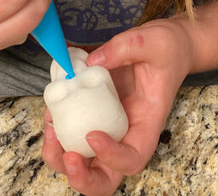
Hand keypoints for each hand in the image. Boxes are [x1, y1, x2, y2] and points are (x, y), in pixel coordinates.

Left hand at [42, 16, 195, 195]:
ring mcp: (109, 124)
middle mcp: (127, 130)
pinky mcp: (95, 111)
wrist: (167, 44)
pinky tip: (51, 109)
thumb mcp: (151, 41)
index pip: (133, 157)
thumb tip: (91, 61)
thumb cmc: (166, 48)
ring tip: (50, 127)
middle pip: (106, 175)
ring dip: (61, 155)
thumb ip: (123, 48)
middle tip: (67, 155)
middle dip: (82, 176)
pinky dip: (57, 128)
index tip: (92, 135)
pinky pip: (73, 131)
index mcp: (148, 121)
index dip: (112, 157)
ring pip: (84, 160)